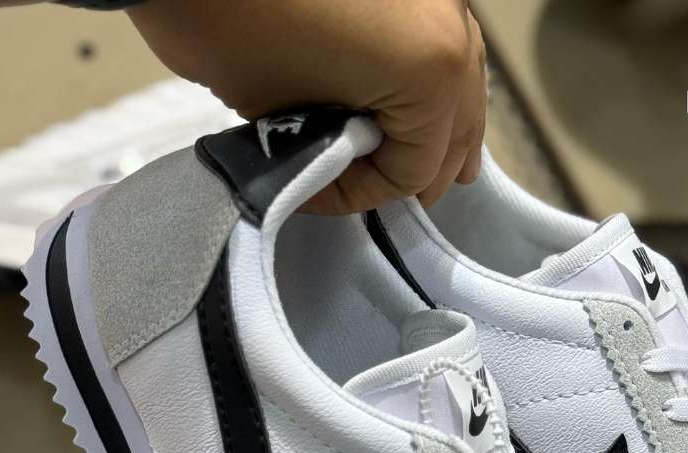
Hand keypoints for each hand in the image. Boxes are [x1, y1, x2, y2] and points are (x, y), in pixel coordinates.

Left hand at [129, 0, 486, 212]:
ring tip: (415, 154)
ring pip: (461, 77)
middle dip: (413, 165)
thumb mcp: (283, 123)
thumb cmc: (226, 23)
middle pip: (455, 126)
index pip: (413, 169)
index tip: (319, 193)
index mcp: (431, 73)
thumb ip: (332, 154)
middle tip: (375, 187)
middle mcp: (451, 28)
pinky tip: (414, 91)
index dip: (364, 194)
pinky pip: (437, 34)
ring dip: (438, 120)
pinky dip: (426, 69)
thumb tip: (340, 162)